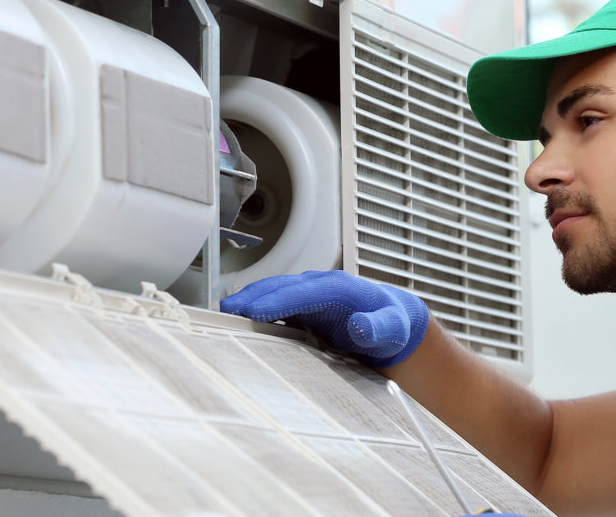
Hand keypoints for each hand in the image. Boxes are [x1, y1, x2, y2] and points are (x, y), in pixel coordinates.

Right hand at [220, 270, 430, 368]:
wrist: (393, 323)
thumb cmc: (393, 324)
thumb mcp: (394, 329)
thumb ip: (380, 327)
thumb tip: (361, 326)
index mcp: (340, 288)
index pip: (303, 291)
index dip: (277, 300)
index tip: (253, 311)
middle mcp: (320, 287)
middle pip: (280, 288)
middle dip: (252, 298)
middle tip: (225, 313)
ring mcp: (308, 296)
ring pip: (272, 293)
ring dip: (248, 302)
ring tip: (222, 317)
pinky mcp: (301, 308)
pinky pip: (274, 305)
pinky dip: (254, 310)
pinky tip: (237, 324)